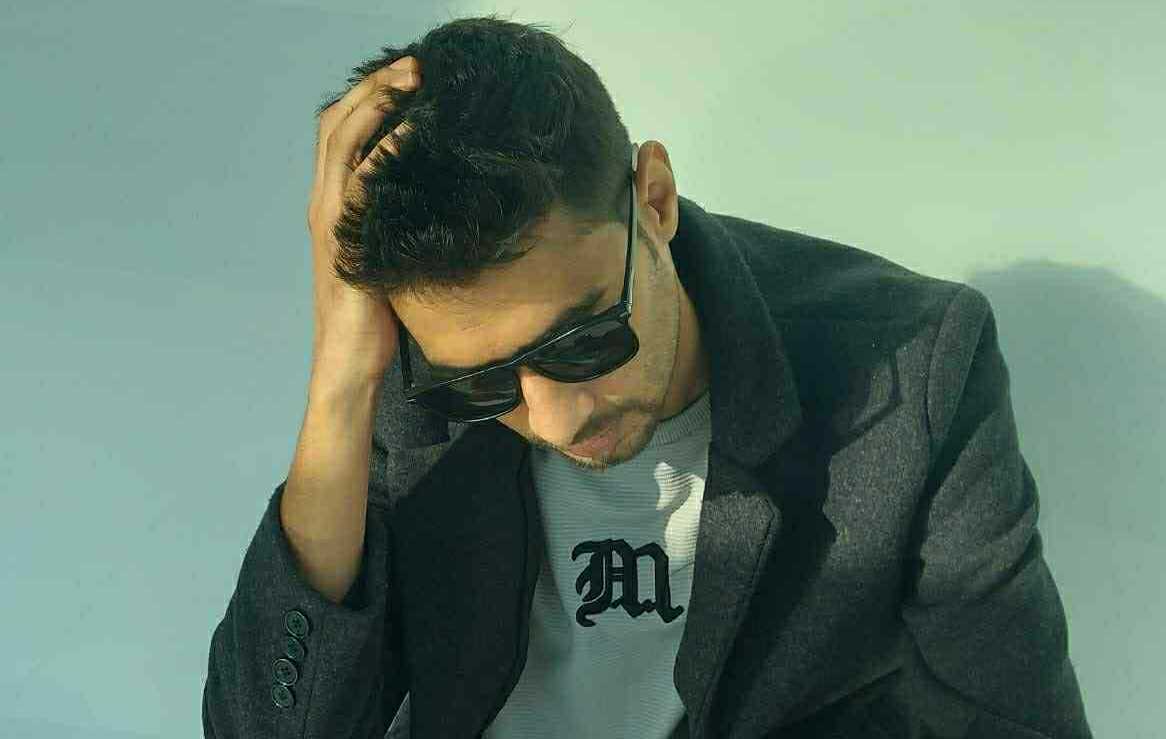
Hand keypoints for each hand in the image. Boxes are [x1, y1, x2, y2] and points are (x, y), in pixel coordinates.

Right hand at [306, 56, 420, 382]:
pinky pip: (361, 180)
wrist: (349, 362)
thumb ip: (396, 223)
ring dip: (377, 101)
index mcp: (331, 203)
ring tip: (412, 78)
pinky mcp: (344, 238)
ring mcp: (329, 218)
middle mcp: (323, 202)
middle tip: (416, 64)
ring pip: (342, 138)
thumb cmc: (373, 317)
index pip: (339, 132)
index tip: (409, 78)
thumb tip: (437, 201)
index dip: (369, 98)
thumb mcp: (385, 255)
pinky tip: (410, 130)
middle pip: (337, 122)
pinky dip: (382, 148)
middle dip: (375, 86)